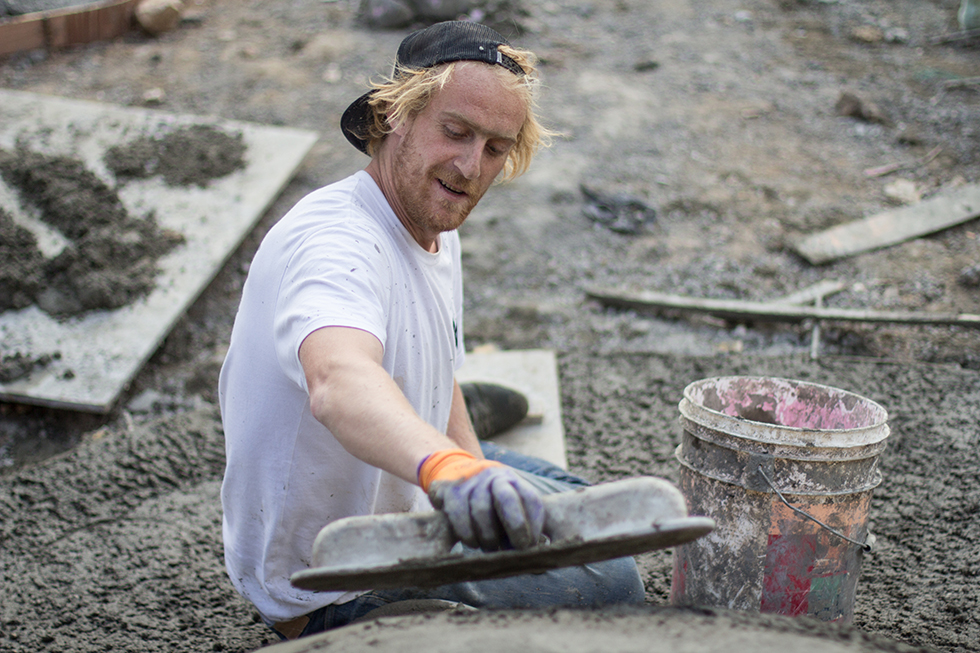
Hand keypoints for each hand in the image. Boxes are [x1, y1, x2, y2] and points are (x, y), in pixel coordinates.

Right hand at [419, 449, 544, 550]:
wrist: (457, 474)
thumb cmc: (490, 501)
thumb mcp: (508, 507)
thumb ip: (521, 527)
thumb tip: (533, 558)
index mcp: (514, 481)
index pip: (530, 499)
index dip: (534, 525)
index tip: (530, 546)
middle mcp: (494, 476)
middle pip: (507, 498)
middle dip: (515, 526)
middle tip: (515, 549)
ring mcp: (471, 481)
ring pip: (481, 510)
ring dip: (487, 537)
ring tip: (490, 547)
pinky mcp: (450, 489)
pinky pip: (458, 515)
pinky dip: (466, 534)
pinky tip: (472, 541)